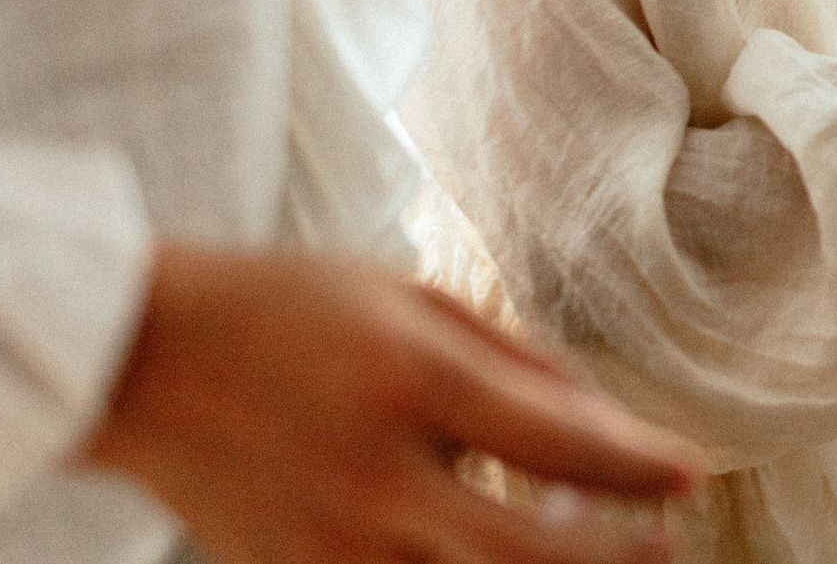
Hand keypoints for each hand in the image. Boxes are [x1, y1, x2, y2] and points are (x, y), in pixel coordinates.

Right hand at [85, 243, 705, 563]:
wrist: (143, 361)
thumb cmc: (289, 310)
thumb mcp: (414, 299)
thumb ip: (514, 359)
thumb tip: (605, 424)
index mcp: (411, 386)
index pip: (560, 444)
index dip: (641, 468)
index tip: (693, 473)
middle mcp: (375, 480)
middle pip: (532, 550)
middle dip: (619, 552)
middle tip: (671, 537)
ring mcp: (332, 548)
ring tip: (596, 549)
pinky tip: (500, 554)